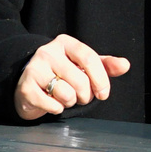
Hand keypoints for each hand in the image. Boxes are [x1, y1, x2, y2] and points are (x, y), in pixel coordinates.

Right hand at [13, 34, 130, 120]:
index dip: (100, 79)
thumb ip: (105, 65)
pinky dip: (57, 108)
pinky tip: (53, 103)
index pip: (89, 58)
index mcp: (65, 43)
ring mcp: (34, 69)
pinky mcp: (25, 88)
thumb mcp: (84, 65)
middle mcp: (47, 52)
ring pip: (66, 93)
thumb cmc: (62, 72)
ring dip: (71, 101)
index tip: (104, 93)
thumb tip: (125, 65)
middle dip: (86, 95)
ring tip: (66, 97)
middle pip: (80, 79)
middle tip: (82, 97)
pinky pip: (51, 104)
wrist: (28, 82)